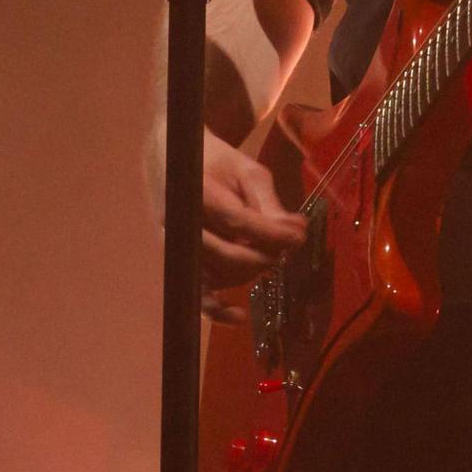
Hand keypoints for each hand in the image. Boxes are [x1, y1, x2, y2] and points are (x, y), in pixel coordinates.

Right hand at [140, 118, 310, 316]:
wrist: (171, 156)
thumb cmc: (215, 161)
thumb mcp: (247, 170)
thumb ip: (268, 202)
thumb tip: (295, 233)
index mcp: (196, 194)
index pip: (239, 222)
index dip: (273, 234)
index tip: (300, 236)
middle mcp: (181, 225)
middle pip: (229, 253)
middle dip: (267, 254)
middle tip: (291, 244)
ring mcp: (177, 247)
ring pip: (219, 274)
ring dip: (252, 269)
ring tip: (272, 251)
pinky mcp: (179, 262)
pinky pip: (195, 293)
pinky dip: (216, 309)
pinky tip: (239, 315)